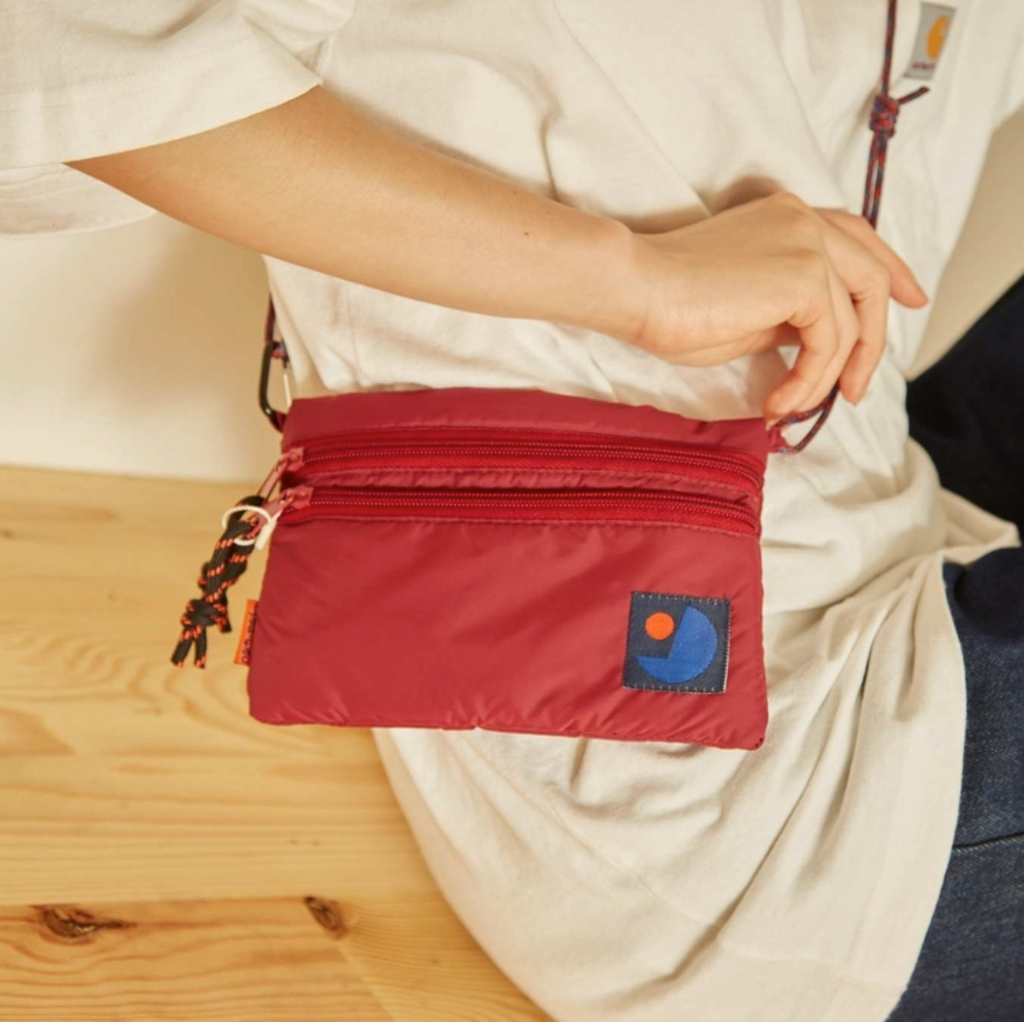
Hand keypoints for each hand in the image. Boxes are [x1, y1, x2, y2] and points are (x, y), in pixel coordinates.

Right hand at [624, 191, 929, 423]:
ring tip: (792, 407)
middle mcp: (806, 220)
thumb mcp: (744, 311)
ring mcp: (809, 243)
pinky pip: (830, 342)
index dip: (891, 271)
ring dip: (828, 377)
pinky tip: (780, 401)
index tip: (910, 301)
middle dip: (876, 338)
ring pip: (853, 321)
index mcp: (789, 217)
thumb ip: (785, 315)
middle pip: (872, 277)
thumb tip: (811, 346)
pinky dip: (811, 381)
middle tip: (858, 389)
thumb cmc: (671, 304)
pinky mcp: (806, 275)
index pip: (858, 239)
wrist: (638, 288)